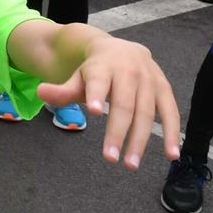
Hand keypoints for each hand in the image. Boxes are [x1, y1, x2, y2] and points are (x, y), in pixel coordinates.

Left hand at [37, 35, 179, 168]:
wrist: (121, 48)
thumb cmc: (95, 71)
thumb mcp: (78, 78)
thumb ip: (62, 90)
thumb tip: (40, 92)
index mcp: (103, 66)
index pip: (99, 82)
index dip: (97, 95)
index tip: (94, 111)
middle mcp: (129, 72)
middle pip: (123, 104)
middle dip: (117, 133)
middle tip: (110, 159)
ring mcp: (149, 80)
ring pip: (147, 113)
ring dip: (140, 140)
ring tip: (131, 164)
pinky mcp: (164, 88)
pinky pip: (171, 113)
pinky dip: (172, 134)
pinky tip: (171, 155)